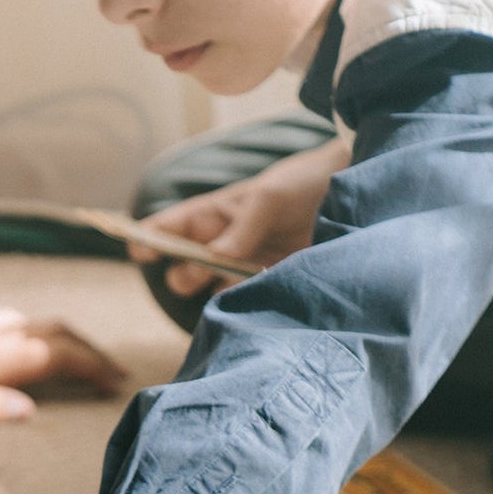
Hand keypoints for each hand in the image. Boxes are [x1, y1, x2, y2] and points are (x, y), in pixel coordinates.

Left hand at [0, 307, 126, 425]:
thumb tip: (29, 412)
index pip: (61, 356)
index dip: (93, 367)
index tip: (117, 383)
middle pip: (58, 336)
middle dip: (89, 352)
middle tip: (111, 373)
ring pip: (38, 330)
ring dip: (66, 343)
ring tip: (81, 363)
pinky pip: (16, 331)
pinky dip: (37, 339)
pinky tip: (28, 347)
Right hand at [127, 136, 350, 300]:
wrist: (353, 200)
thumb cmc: (303, 185)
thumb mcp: (270, 197)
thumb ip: (240, 229)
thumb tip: (212, 261)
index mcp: (212, 215)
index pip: (167, 228)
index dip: (147, 239)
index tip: (139, 251)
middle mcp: (219, 244)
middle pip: (181, 271)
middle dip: (186, 275)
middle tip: (210, 267)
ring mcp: (240, 268)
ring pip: (207, 292)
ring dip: (214, 294)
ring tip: (242, 281)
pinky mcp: (264, 286)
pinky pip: (239, 305)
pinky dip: (241, 309)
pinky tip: (256, 300)